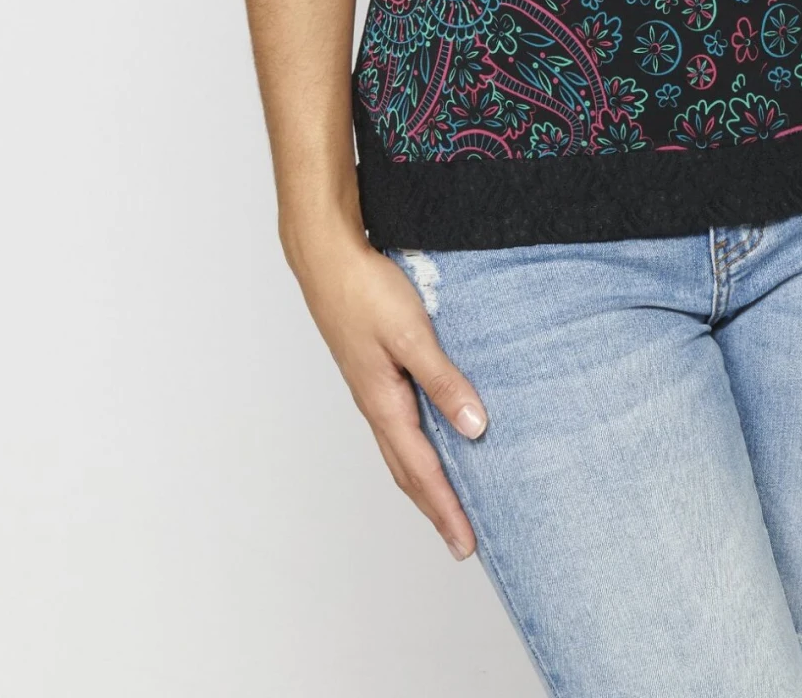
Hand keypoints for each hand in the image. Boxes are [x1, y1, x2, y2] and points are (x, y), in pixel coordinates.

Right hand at [285, 226, 487, 559]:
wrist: (327, 258)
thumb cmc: (366, 290)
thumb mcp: (413, 334)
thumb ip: (443, 380)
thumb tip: (474, 426)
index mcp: (384, 403)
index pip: (422, 470)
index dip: (446, 508)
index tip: (466, 543)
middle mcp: (375, 404)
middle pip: (407, 472)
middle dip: (435, 508)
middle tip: (461, 541)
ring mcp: (371, 389)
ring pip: (400, 450)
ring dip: (425, 482)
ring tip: (448, 503)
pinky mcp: (373, 371)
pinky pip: (397, 425)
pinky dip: (417, 448)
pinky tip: (432, 439)